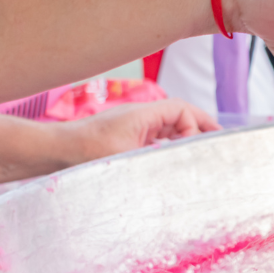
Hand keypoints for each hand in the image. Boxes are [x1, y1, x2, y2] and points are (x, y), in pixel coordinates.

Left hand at [63, 99, 220, 162]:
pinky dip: (172, 146)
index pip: (182, 110)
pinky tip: (176, 162)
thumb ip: (160, 156)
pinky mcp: (127, 140)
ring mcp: (134, 128)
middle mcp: (141, 117)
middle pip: (180, 116)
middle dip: (200, 128)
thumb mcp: (128, 156)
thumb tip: (185, 162)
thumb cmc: (86, 152)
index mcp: (143, 114)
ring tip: (202, 154)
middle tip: (218, 144)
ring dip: (187, 138)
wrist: (55, 153)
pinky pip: (158, 139)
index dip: (198, 125)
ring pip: (170, 127)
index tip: (200, 147)